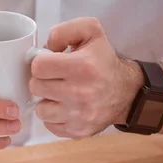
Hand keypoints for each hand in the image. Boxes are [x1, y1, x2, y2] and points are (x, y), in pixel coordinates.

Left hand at [30, 17, 142, 137]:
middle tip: (56, 78)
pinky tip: (65, 107)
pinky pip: (50, 125)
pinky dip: (55, 117)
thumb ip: (63, 32)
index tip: (50, 63)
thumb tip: (46, 48)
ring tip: (60, 94)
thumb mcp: (91, 31)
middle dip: (43, 81)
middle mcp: (80, 93)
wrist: (126, 92)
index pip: (38, 67)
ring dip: (47, 101)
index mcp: (82, 66)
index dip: (41, 63)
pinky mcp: (78, 131)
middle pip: (36, 87)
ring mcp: (79, 115)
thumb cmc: (103, 61)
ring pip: (41, 110)